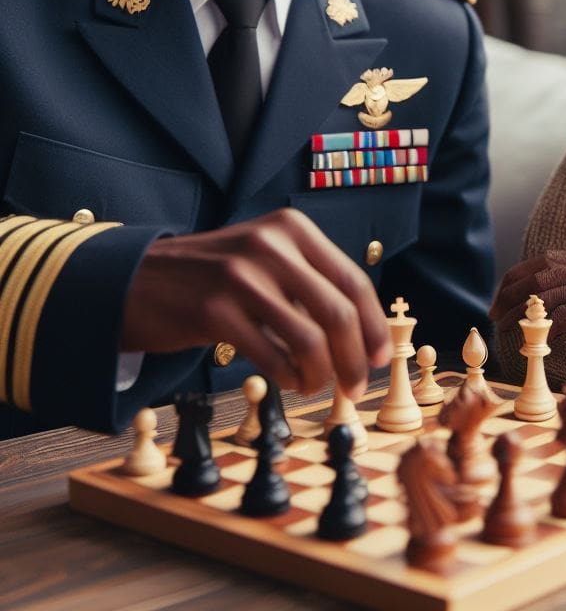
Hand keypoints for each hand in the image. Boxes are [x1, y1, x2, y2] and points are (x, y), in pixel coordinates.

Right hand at [121, 208, 391, 396]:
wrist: (134, 279)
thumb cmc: (212, 276)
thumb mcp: (265, 256)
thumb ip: (309, 281)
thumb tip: (363, 333)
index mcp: (292, 229)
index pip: (353, 281)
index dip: (374, 325)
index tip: (381, 357)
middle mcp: (271, 245)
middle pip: (338, 313)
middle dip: (356, 358)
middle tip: (356, 386)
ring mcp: (242, 276)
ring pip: (310, 340)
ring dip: (322, 374)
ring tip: (315, 384)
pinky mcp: (215, 310)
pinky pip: (272, 357)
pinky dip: (289, 378)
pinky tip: (288, 381)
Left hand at [490, 250, 565, 343]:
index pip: (549, 260)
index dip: (520, 276)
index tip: (505, 293)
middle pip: (540, 274)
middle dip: (510, 293)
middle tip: (494, 313)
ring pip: (548, 293)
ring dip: (521, 313)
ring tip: (504, 328)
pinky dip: (548, 327)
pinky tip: (536, 340)